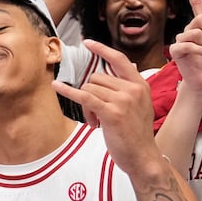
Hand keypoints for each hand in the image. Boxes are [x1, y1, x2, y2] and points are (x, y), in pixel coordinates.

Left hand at [52, 39, 153, 169]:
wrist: (143, 157)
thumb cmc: (138, 134)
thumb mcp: (141, 105)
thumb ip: (131, 88)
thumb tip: (127, 68)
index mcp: (140, 85)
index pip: (119, 59)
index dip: (102, 49)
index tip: (87, 43)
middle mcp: (132, 89)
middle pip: (97, 78)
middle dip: (91, 93)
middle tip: (95, 113)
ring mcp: (122, 100)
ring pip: (90, 89)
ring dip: (86, 105)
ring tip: (95, 121)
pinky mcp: (111, 113)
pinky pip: (84, 97)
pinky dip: (68, 92)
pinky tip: (57, 87)